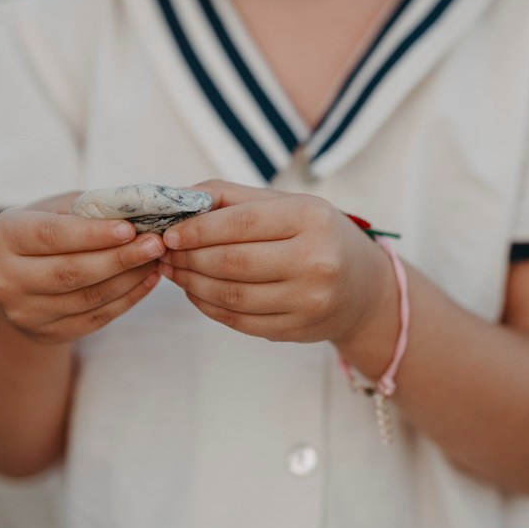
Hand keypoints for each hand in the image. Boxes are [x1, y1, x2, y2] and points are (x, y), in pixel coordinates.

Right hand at [0, 192, 165, 344]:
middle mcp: (5, 279)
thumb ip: (89, 208)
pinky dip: (127, 299)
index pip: (51, 236)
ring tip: (156, 260)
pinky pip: (95, 318)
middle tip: (155, 245)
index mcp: (4, 236)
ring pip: (87, 298)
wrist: (17, 276)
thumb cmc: (44, 229)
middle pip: (70, 272)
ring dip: (129, 279)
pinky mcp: (46, 334)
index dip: (92, 234)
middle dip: (119, 258)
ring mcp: (25, 312)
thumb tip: (137, 211)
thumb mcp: (55, 209)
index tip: (130, 229)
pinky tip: (147, 280)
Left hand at [160, 180, 388, 345]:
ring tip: (173, 270)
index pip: (242, 223)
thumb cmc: (316, 235)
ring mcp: (309, 300)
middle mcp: (316, 260)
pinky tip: (195, 292)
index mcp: (312, 218)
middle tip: (164, 253)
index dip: (199, 230)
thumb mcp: (286, 204)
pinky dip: (208, 306)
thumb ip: (231, 197)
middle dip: (189, 258)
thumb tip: (176, 198)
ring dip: (192, 284)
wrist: (364, 287)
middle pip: (233, 262)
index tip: (169, 233)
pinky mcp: (298, 329)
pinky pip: (239, 321)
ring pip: (232, 295)